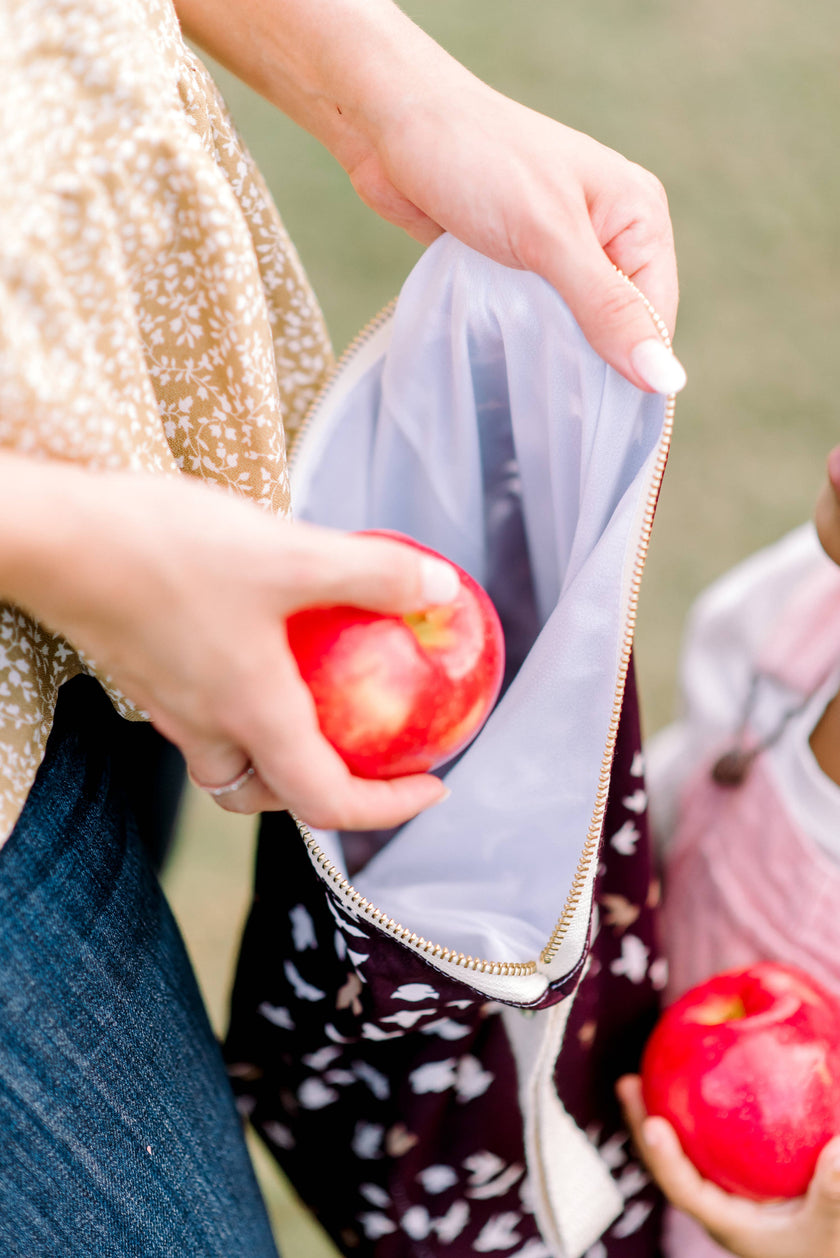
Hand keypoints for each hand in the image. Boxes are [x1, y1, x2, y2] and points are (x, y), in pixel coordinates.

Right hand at [3, 459, 456, 829]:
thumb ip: (369, 576)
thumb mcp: (288, 555)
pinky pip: (205, 711)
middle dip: (322, 788)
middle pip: (267, 795)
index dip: (388, 808)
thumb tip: (440, 590)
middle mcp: (208, 726)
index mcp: (252, 718)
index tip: (432, 788)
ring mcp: (169, 703)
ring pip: (231, 758)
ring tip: (316, 703)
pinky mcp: (146, 670)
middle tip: (367, 753)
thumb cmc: (166, 552)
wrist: (55, 537)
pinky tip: (264, 639)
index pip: (328, 802)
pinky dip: (244, 701)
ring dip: (278, 750)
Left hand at [347, 72, 682, 395]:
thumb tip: (665, 379)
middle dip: (591, 364)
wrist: (390, 125)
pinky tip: (509, 365)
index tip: (601, 421)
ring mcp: (561, 250)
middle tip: (562, 413)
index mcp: (638, 214)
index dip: (634, 368)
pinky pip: (535, 319)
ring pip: (573, 327)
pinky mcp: (518, 264)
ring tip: (534, 393)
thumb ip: (606, 309)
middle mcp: (607, 233)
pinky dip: (524, 340)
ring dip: (554, 355)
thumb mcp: (549, 237)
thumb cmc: (477, 160)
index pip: (655, 316)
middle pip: (617, 326)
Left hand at [618, 1074, 839, 1257]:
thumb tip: (838, 1151)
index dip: (665, 1159)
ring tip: (642, 1072)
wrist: (823, 1249)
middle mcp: (716, 1201)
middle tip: (627, 1082)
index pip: (686, 1190)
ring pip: (682, 1147)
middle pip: (669, 1162)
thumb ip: (834, 1193)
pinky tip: (695, 1073)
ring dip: (660, 1109)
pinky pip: (706, 1138)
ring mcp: (721, 1185)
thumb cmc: (825, 1246)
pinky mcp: (732, 1172)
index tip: (652, 1126)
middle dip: (644, 1122)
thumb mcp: (831, 1227)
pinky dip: (698, 1109)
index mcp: (726, 1221)